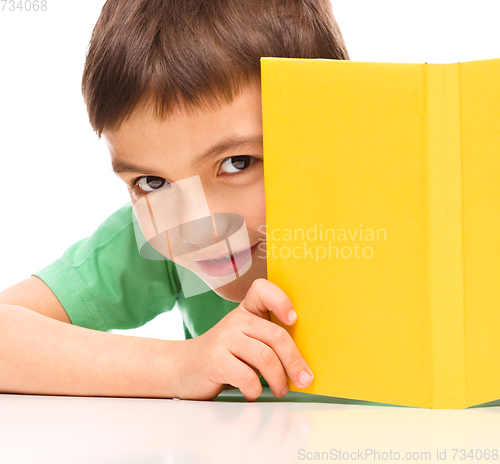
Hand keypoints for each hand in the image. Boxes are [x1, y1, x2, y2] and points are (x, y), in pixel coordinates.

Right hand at [173, 278, 313, 400]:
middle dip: (295, 361)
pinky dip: (256, 390)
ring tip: (280, 390)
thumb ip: (266, 341)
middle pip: (276, 335)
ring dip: (279, 380)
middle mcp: (235, 320)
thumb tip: (301, 363)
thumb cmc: (222, 356)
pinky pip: (247, 377)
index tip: (293, 319)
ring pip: (266, 358)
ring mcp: (224, 338)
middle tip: (304, 379)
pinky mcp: (215, 360)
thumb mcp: (244, 339)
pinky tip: (252, 393)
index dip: (280, 300)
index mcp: (245, 312)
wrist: (182, 367)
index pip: (262, 290)